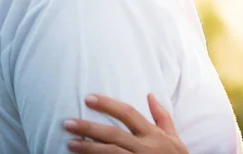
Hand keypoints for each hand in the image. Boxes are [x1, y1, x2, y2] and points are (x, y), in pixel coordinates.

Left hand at [64, 93, 188, 153]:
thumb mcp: (174, 137)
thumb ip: (162, 117)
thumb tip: (150, 95)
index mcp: (153, 134)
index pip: (128, 113)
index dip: (108, 105)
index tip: (89, 98)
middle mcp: (145, 147)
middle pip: (114, 134)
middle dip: (90, 127)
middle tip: (68, 123)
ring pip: (111, 153)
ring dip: (89, 148)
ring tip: (70, 143)